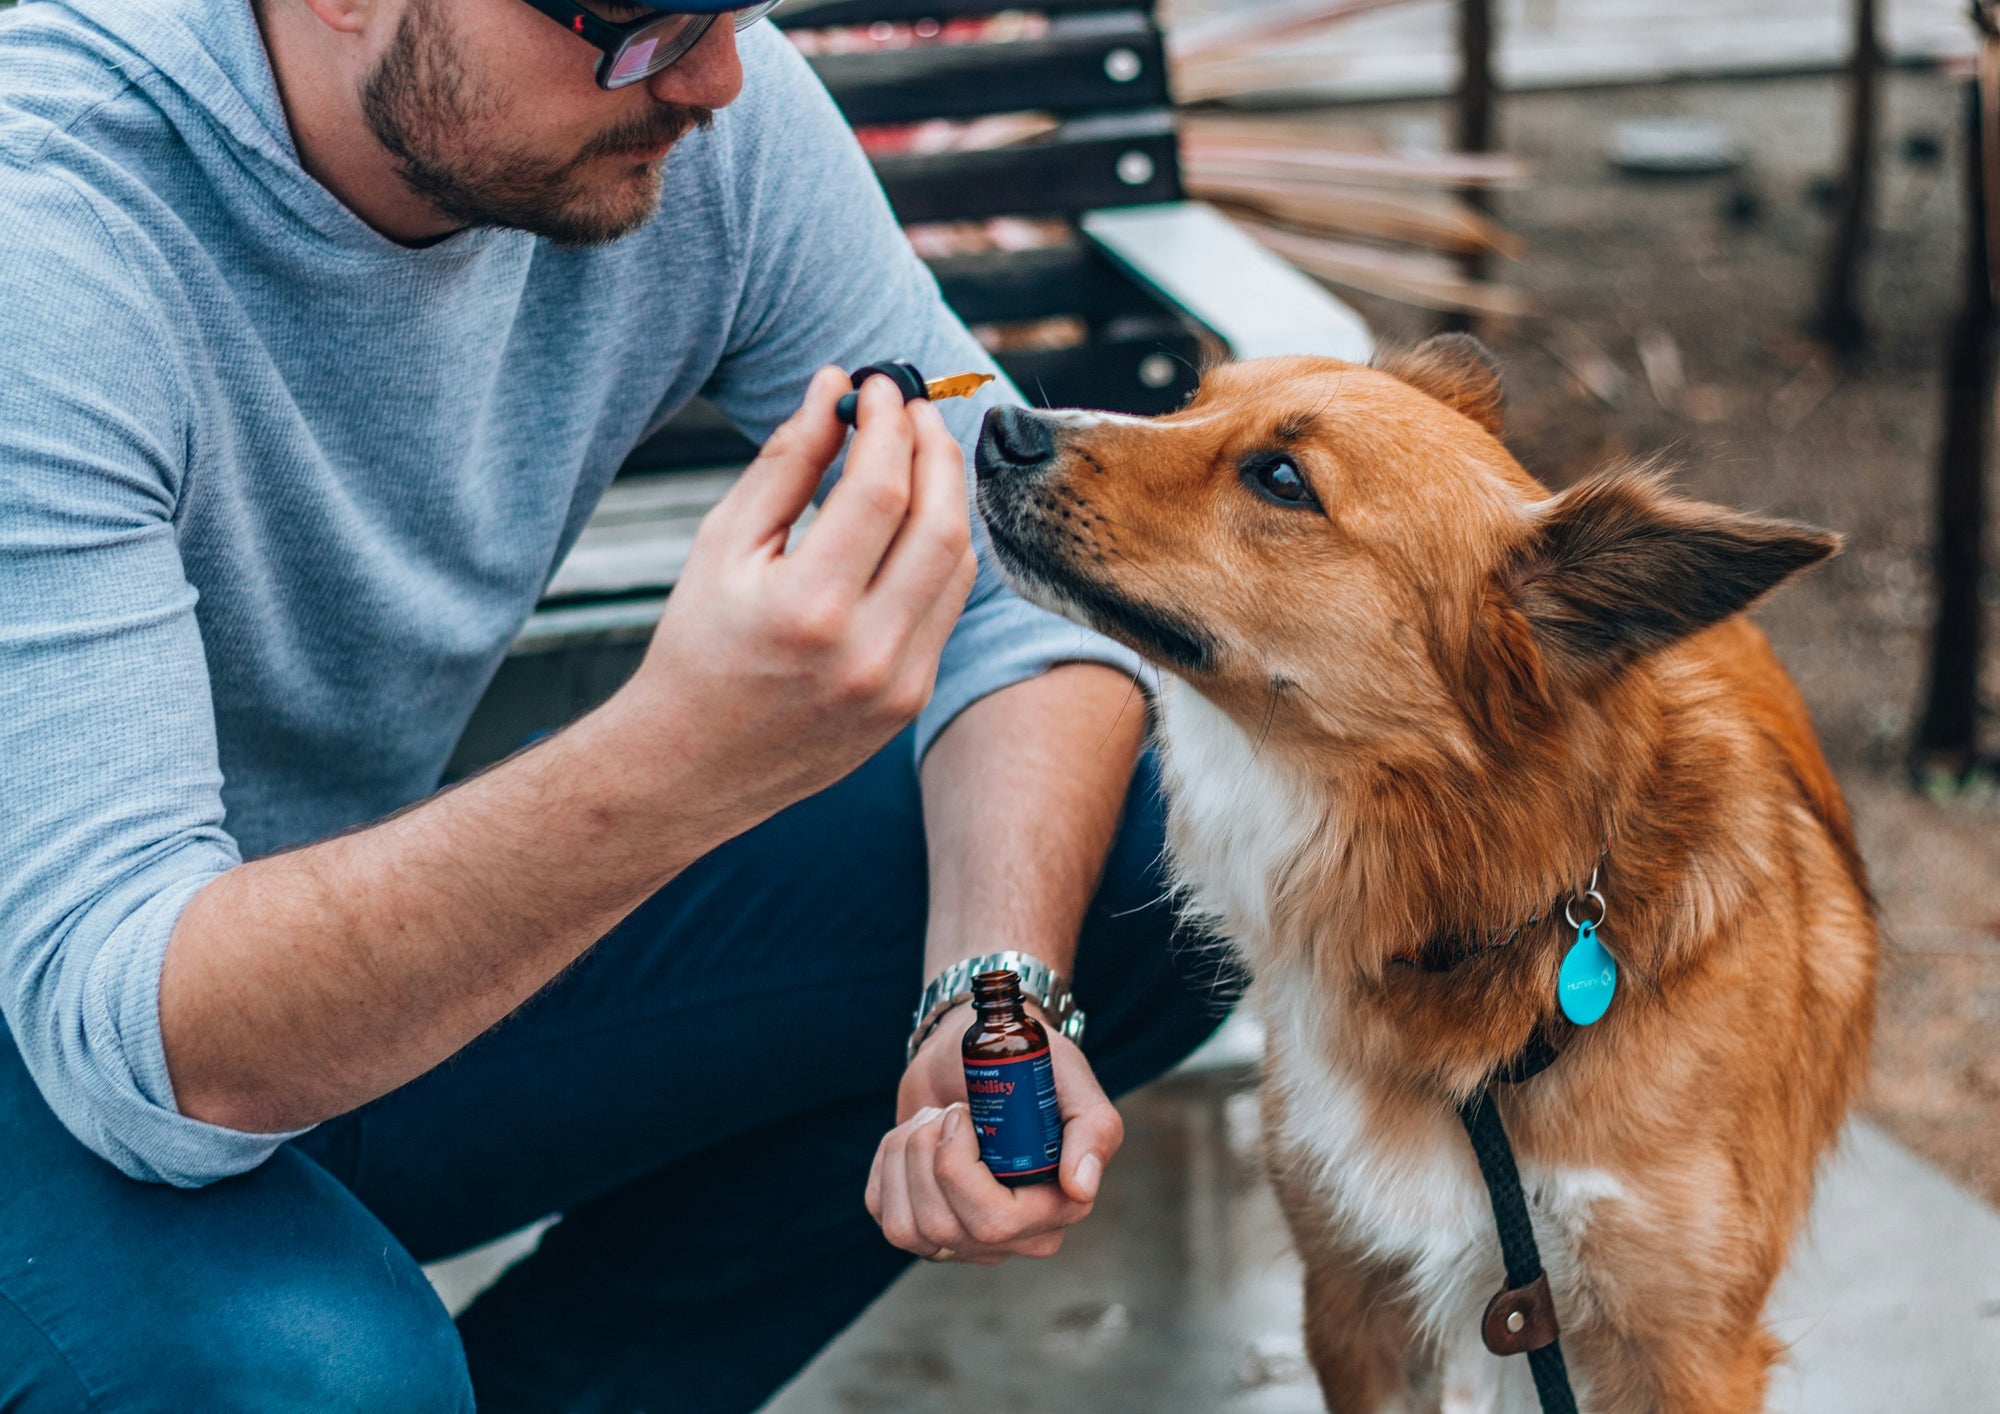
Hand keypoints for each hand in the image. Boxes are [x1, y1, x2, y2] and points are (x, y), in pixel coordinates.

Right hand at [612, 367, 977, 835]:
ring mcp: (900, 682)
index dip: (889, 423)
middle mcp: (866, 651)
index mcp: (809, 608)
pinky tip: (916, 517)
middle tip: (912, 407)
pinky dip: (941, 549)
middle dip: (934, 448)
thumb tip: (834, 387)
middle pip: (940, 522)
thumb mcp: (724, 545)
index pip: (881, 490)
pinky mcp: (913, 699)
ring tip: (917, 453)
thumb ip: (786, 463)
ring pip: (959, 564)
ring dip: (948, 495)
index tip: (879, 384)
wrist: (694, 764)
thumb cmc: (699, 645)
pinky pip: (949, 606)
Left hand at [865, 1003, 1124, 1263]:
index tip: (965, 1115)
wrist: (979, 1053)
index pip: (995, 1223)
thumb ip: (1093, 1130)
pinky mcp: (919, 1225)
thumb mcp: (1070, 1082)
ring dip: (906, 1154)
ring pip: (907, 1229)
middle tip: (950, 1111)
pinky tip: (914, 1135)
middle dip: (928, 1155)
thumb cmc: (1030, 1064)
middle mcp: (1012, 1238)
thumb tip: (1080, 1189)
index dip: (960, 1169)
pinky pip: (882, 1212)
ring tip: (934, 1120)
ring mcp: (962, 1239)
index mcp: (1055, 1210)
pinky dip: (886, 1160)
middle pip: (943, 1227)